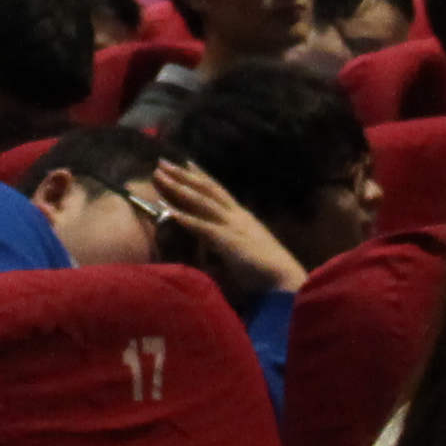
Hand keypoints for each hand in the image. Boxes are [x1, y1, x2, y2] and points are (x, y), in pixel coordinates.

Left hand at [141, 160, 303, 299]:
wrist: (285, 283)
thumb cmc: (267, 274)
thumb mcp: (246, 252)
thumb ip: (232, 246)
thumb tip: (218, 248)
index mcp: (242, 218)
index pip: (219, 192)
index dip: (202, 177)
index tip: (186, 163)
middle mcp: (237, 216)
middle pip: (206, 190)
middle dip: (183, 175)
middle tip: (162, 162)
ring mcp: (233, 226)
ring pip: (201, 201)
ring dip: (179, 188)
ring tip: (160, 176)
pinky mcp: (229, 241)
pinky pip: (202, 226)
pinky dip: (184, 217)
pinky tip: (167, 210)